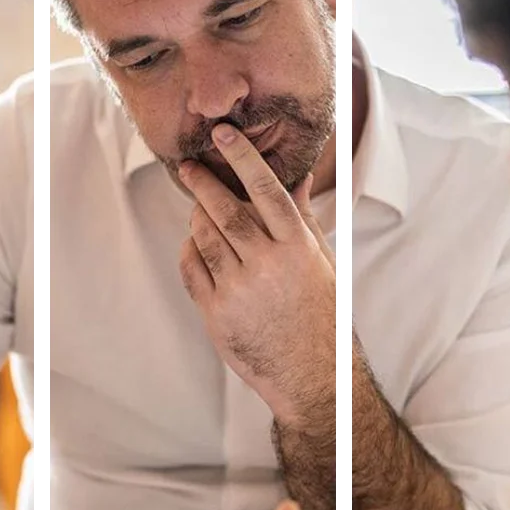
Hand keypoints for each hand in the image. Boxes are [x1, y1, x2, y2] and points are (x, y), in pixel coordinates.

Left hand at [178, 124, 336, 424]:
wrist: (311, 375)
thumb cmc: (320, 315)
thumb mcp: (321, 262)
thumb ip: (304, 217)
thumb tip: (299, 176)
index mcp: (297, 248)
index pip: (266, 189)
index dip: (243, 157)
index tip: (224, 134)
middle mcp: (267, 265)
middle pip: (225, 210)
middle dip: (204, 183)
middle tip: (189, 166)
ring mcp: (239, 290)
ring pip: (203, 237)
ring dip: (196, 217)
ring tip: (198, 208)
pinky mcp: (216, 314)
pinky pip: (191, 269)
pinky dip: (189, 251)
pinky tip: (195, 245)